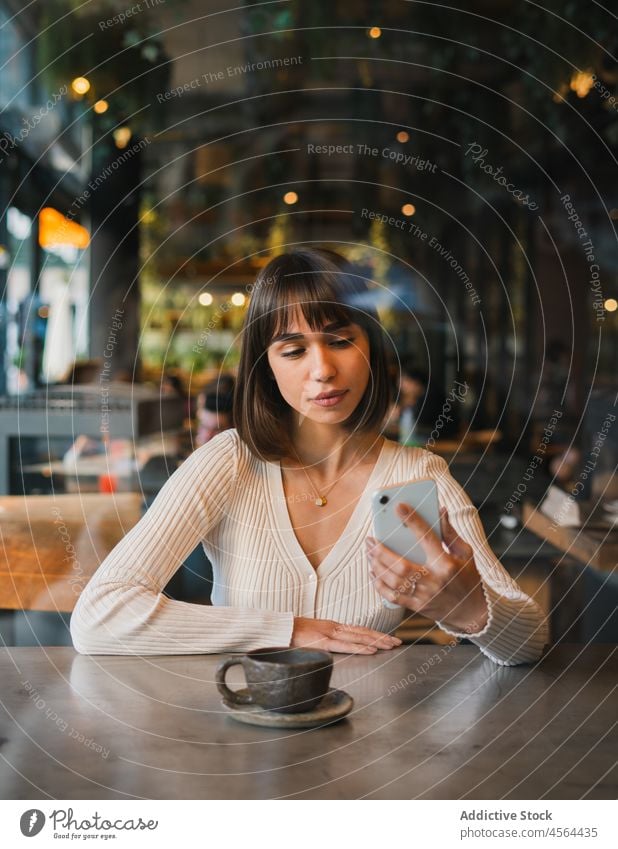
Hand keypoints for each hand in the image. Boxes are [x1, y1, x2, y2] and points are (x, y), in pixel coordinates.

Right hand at [291, 617, 401, 654]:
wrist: (278, 629)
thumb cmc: (292, 634)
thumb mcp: (312, 636)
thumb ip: (325, 640)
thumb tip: (334, 647)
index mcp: (332, 627)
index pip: (358, 630)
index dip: (374, 634)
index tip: (388, 638)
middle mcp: (334, 627)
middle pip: (363, 632)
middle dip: (382, 637)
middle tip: (398, 641)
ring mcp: (329, 633)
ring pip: (359, 637)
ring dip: (377, 640)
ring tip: (391, 645)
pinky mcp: (323, 641)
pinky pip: (346, 645)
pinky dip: (361, 646)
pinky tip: (372, 649)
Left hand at [366, 504, 488, 633]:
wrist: (472, 613)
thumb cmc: (468, 578)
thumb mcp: (465, 553)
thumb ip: (450, 533)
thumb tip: (440, 510)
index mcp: (446, 564)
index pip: (427, 538)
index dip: (413, 521)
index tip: (399, 507)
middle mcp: (434, 580)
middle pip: (401, 564)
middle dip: (381, 551)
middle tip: (370, 539)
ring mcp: (424, 596)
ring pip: (393, 580)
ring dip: (377, 565)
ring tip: (368, 552)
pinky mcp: (418, 607)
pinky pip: (393, 596)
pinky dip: (379, 584)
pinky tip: (373, 572)